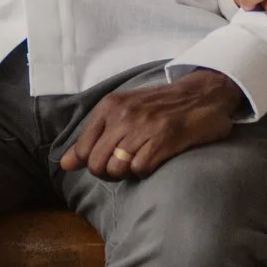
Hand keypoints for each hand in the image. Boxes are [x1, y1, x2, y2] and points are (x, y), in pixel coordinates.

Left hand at [61, 70, 240, 180]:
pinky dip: (145, 171)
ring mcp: (143, 127)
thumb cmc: (158, 107)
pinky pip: (140, 170)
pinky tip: (155, 159)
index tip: (108, 159)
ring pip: (117, 168)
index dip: (92, 164)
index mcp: (109, 107)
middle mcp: (123, 115)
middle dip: (108, 172)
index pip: (83, 150)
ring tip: (140, 160)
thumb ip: (92, 138)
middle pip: (97, 164)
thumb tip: (65, 165)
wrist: (202, 94)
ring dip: (127, 173)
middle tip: (126, 164)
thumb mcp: (121, 112)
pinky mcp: (164, 139)